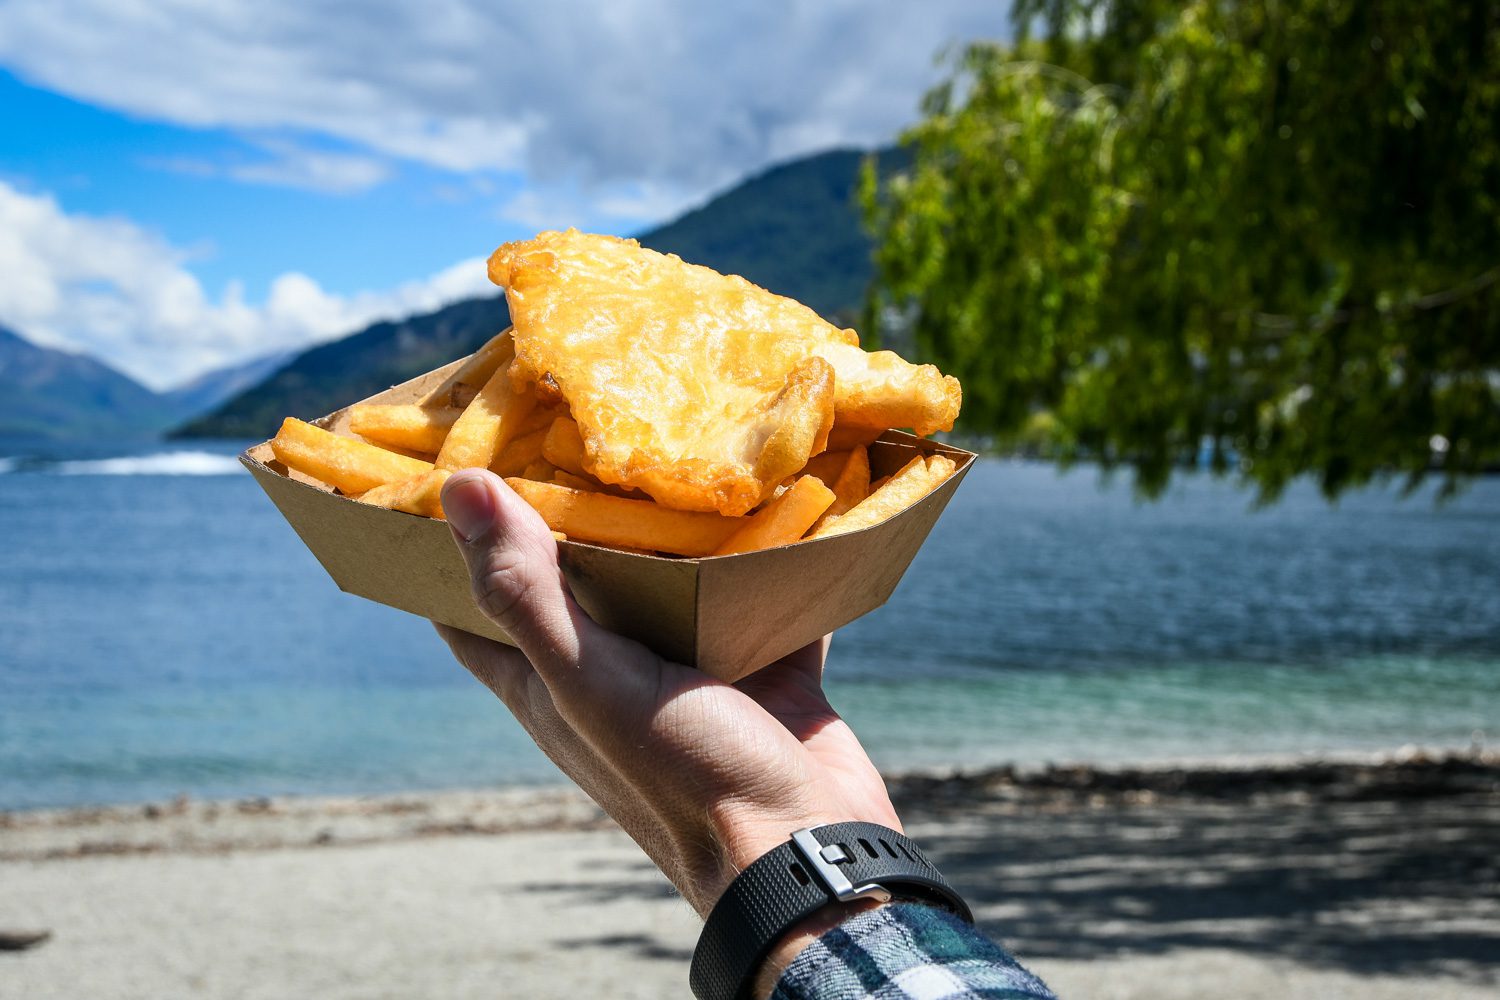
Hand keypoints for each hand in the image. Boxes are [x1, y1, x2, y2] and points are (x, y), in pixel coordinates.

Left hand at [435, 469, 901, 916]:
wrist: (807, 848)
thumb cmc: (684, 776)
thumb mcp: (591, 683)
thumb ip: (526, 593)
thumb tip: (458, 489)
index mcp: (552, 683)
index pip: (474, 607)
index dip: (450, 542)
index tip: (453, 460)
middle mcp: (614, 672)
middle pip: (579, 577)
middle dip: (575, 505)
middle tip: (576, 415)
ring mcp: (692, 668)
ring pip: (673, 578)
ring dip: (675, 521)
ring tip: (673, 429)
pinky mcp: (764, 663)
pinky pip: (760, 591)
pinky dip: (767, 548)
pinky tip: (774, 486)